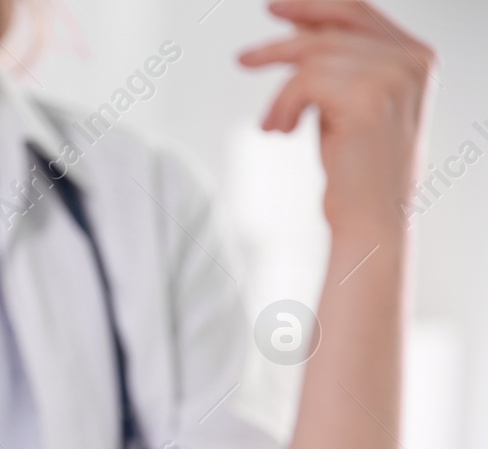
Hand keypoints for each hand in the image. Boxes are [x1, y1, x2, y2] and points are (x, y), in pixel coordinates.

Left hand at [239, 1, 434, 235]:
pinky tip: (280, 132)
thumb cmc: (355, 167)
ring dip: (282, 95)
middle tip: (243, 60)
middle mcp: (412, 61)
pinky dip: (282, 107)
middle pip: (332, 29)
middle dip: (282, 43)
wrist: (370, 217)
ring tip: (274, 126)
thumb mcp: (348, 101)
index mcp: (416, 57)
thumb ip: (336, 63)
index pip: (359, 12)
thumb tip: (301, 25)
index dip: (313, 5)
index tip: (274, 9)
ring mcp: (393, 76)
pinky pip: (302, 82)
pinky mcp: (367, 98)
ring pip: (312, 57)